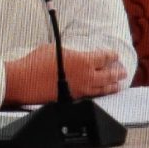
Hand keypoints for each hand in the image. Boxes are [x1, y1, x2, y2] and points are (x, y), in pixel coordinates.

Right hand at [3, 44, 126, 105]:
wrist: (25, 80)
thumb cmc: (37, 62)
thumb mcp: (56, 49)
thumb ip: (71, 53)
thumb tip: (74, 55)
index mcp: (84, 61)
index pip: (103, 58)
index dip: (111, 55)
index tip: (115, 55)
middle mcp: (86, 77)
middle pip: (107, 75)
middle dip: (116, 72)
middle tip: (123, 71)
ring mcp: (80, 89)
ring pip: (102, 89)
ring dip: (111, 86)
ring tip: (118, 85)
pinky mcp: (73, 98)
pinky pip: (91, 96)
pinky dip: (99, 94)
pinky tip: (100, 93)